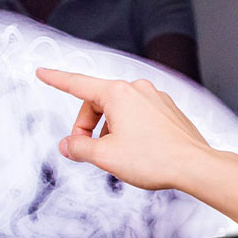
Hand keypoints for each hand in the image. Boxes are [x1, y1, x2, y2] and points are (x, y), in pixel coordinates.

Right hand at [36, 67, 210, 190]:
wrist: (195, 165)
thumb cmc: (154, 158)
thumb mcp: (105, 156)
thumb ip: (79, 147)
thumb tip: (68, 145)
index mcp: (117, 93)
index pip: (77, 84)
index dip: (56, 79)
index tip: (43, 72)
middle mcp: (137, 89)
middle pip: (97, 103)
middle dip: (88, 126)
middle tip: (89, 151)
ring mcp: (154, 98)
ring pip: (119, 111)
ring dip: (110, 130)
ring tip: (118, 155)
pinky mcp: (167, 110)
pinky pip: (138, 115)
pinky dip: (129, 130)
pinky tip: (137, 151)